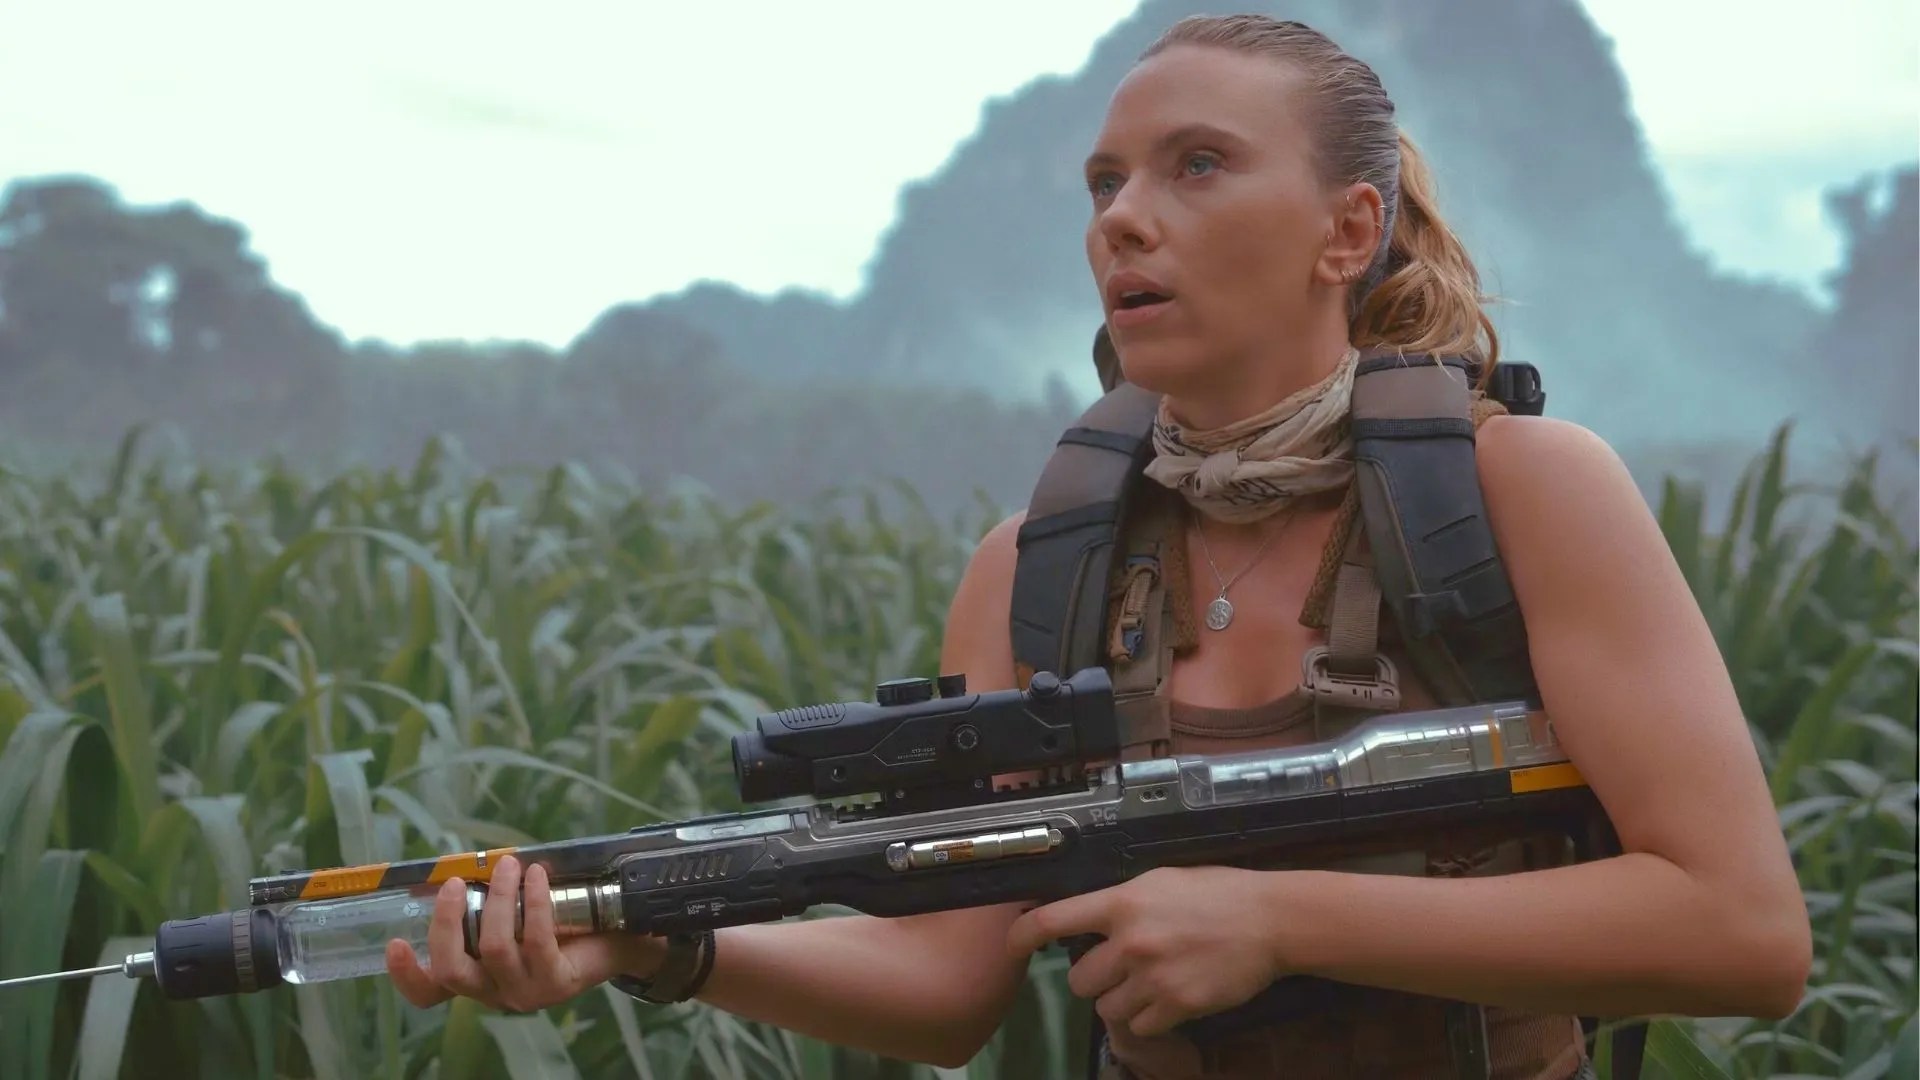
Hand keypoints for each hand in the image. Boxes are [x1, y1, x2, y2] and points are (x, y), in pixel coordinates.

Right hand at [385, 856, 664, 1011]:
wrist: (618, 938)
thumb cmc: (560, 919)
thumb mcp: (514, 910)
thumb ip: (485, 899)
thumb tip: (458, 864)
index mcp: (476, 977)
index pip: (430, 992)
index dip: (407, 974)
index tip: (394, 942)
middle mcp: (494, 991)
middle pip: (452, 969)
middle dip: (448, 921)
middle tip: (454, 883)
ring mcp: (525, 992)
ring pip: (494, 948)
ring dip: (498, 899)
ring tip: (509, 866)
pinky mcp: (556, 983)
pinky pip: (536, 940)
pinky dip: (533, 902)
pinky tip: (536, 876)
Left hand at [1005, 866, 1286, 1037]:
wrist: (1268, 920)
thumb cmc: (1215, 894)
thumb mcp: (1159, 881)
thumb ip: (1120, 903)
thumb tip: (1085, 919)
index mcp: (1122, 902)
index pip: (1054, 919)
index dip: (1023, 934)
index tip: (1012, 945)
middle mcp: (1130, 941)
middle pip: (1079, 981)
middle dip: (1094, 980)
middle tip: (1119, 971)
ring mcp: (1153, 976)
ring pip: (1107, 1009)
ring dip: (1121, 1003)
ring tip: (1147, 986)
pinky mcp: (1177, 1005)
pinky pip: (1140, 1026)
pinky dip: (1149, 1020)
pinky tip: (1168, 1000)